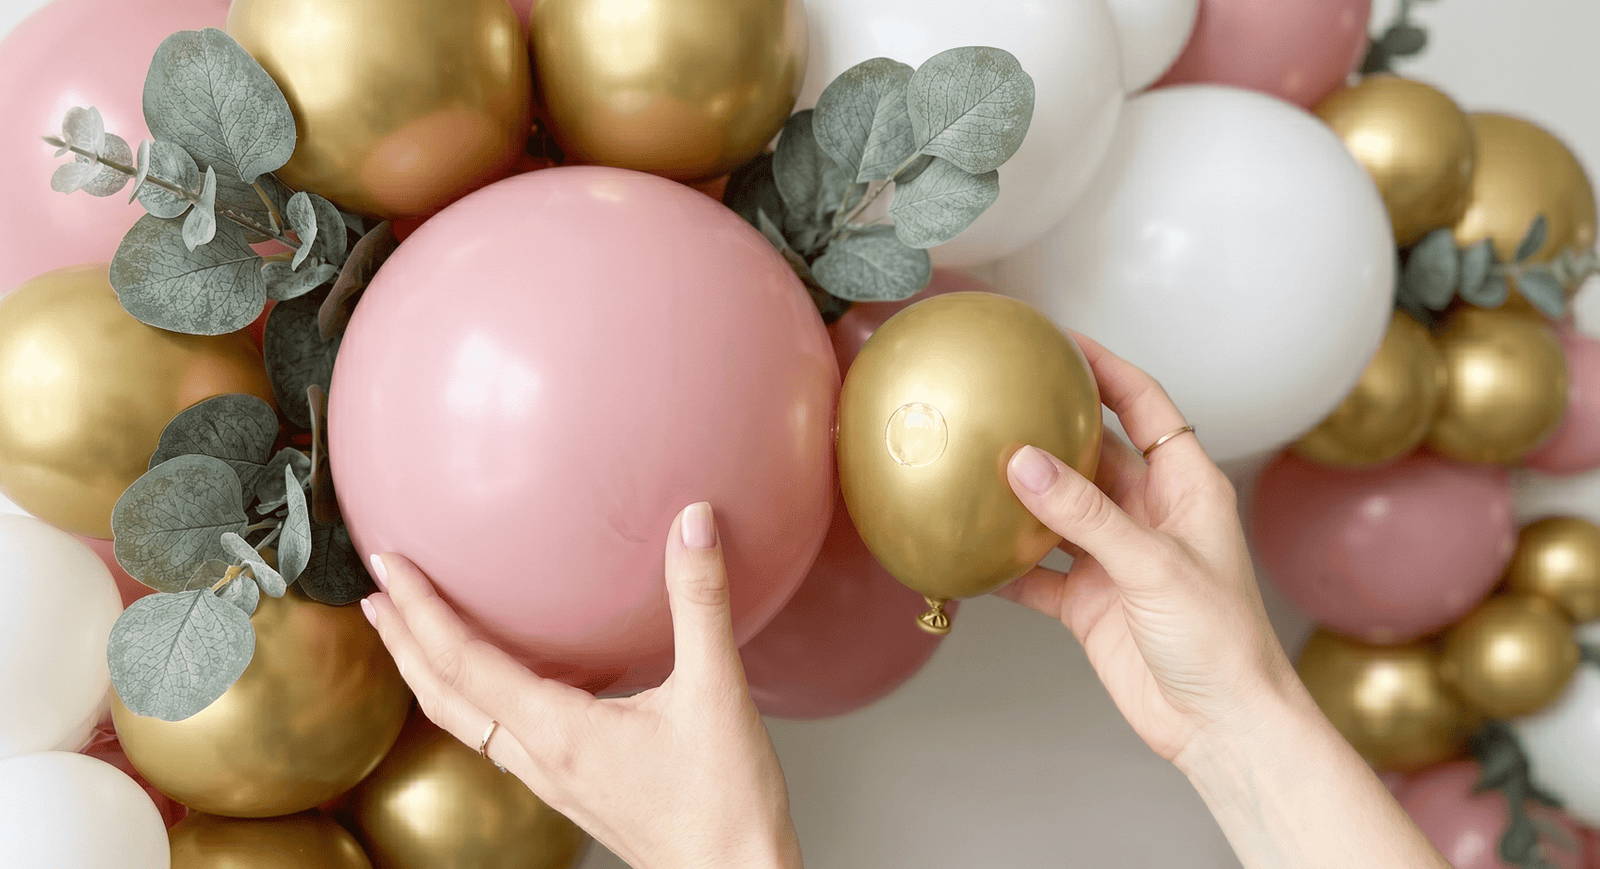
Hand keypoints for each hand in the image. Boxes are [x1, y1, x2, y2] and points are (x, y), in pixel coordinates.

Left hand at [361, 502, 801, 868]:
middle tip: (374, 592)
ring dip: (430, 672)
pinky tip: (502, 680)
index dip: (419, 610)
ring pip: (466, 721)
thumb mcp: (717, 691)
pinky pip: (502, 736)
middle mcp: (540, 758)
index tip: (387, 565)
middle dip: (402, 642)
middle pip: (443, 697)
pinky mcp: (573, 787)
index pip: (463, 662)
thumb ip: (700, 602)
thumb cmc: (726, 803)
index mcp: (558, 732)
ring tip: (414, 632)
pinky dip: (475, 697)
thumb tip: (693, 524)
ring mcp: (552, 779)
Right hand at [997, 333, 1301, 767]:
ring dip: (1020, 497)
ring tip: (970, 468)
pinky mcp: (1090, 605)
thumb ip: (1085, 515)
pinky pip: (1036, 574)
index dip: (1107, 370)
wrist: (1221, 728)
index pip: (1146, 408)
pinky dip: (1004, 565)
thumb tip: (1023, 463)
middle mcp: (1149, 517)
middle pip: (1093, 455)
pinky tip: (967, 553)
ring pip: (1058, 513)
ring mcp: (1116, 561)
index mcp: (1186, 489)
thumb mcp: (1153, 567)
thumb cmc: (1221, 642)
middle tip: (1000, 400)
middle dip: (1050, 429)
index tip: (1062, 341)